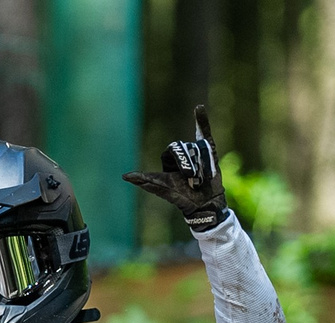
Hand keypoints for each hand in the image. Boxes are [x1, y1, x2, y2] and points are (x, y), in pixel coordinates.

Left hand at [125, 106, 228, 231]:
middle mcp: (183, 152)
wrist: (203, 203)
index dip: (181, 160)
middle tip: (194, 178)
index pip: (173, 148)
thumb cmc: (181, 196)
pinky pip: (205, 131)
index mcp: (169, 158)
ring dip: (203, 163)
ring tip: (203, 178)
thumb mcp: (161, 186)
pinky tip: (199, 108)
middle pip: (187, 147)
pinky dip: (202, 120)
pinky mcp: (210, 149)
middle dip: (191, 163)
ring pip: (200, 148)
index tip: (186, 176)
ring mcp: (196, 150)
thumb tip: (125, 176)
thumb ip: (144, 180)